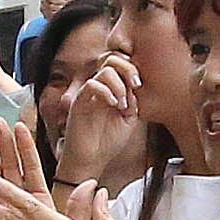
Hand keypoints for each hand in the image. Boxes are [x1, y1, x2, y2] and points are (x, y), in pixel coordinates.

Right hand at [55, 51, 141, 184]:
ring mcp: (90, 93)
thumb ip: (134, 102)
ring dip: (119, 84)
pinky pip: (92, 84)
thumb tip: (136, 86)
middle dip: (128, 68)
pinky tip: (114, 104)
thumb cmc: (108, 141)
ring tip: (123, 102)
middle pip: (112, 59)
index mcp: (113, 89)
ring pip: (104, 70)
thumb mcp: (129, 120)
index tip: (140, 84)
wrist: (91, 159)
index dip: (133, 69)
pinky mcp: (80, 101)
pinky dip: (106, 91)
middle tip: (136, 84)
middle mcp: (101, 87)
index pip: (121, 65)